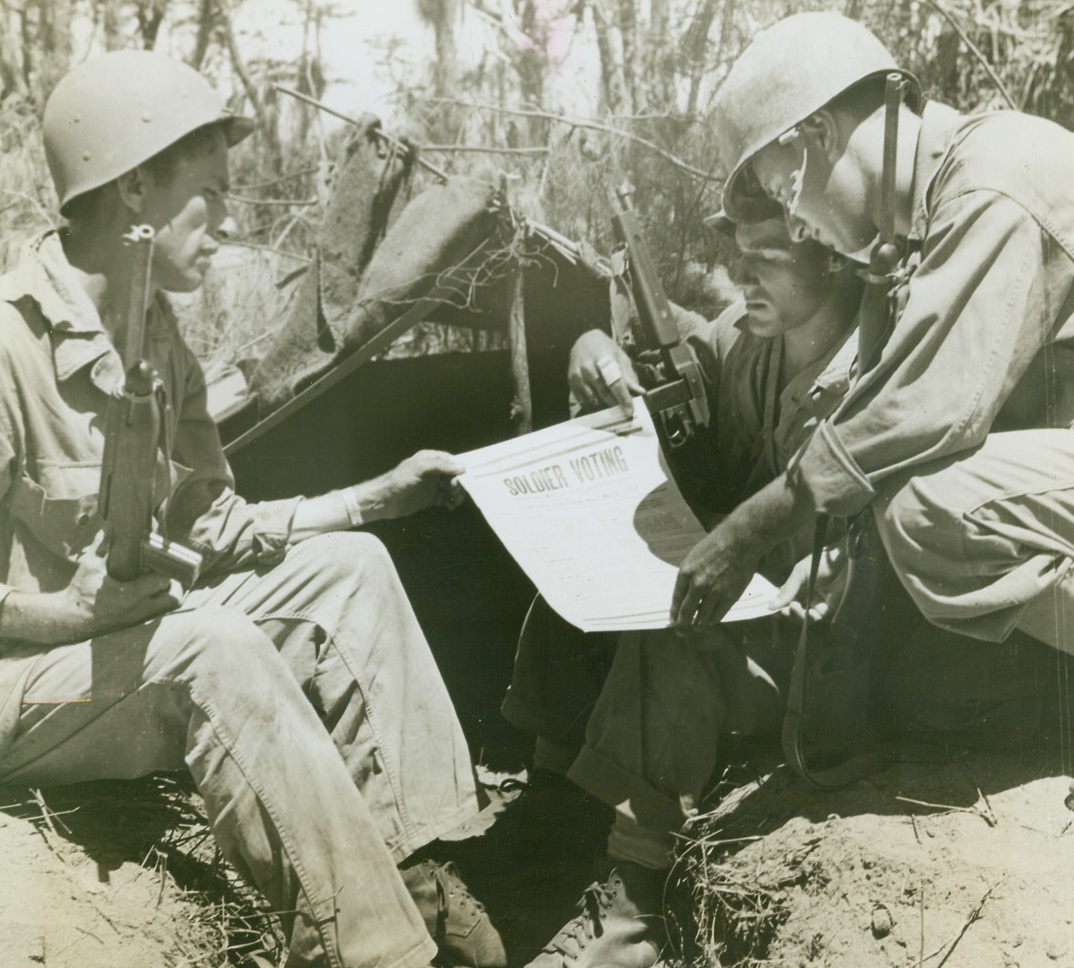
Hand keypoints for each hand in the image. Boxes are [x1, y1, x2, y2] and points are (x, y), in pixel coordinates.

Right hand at [5, 533, 182, 644]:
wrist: (70, 620)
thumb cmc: (80, 591)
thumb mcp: (90, 566)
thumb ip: (102, 545)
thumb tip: (108, 524)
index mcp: (131, 595)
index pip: (162, 581)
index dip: (167, 568)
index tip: (164, 558)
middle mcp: (140, 608)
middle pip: (174, 598)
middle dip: (178, 583)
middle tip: (172, 570)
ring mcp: (140, 617)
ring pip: (169, 607)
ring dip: (173, 592)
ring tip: (167, 578)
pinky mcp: (137, 622)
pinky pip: (160, 611)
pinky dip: (163, 600)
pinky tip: (156, 588)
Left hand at [361, 450, 465, 520]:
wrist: (385, 500)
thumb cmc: (401, 480)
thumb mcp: (421, 468)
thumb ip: (441, 466)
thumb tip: (463, 467)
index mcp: (430, 459)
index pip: (451, 461)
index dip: (459, 469)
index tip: (464, 479)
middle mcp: (432, 471)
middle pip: (453, 476)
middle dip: (458, 484)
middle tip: (455, 492)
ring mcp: (432, 485)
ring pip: (451, 488)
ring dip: (456, 494)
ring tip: (455, 501)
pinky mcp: (430, 498)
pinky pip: (445, 499)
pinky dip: (450, 502)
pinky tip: (450, 507)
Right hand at [567, 330, 642, 410]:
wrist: (583, 341)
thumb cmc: (605, 349)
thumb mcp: (619, 357)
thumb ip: (628, 376)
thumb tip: (640, 392)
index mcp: (603, 358)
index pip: (615, 382)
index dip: (623, 398)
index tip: (630, 410)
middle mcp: (588, 367)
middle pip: (604, 393)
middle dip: (616, 405)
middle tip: (624, 411)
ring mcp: (578, 376)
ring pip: (593, 400)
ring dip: (605, 407)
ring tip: (614, 408)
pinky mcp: (571, 383)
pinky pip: (584, 401)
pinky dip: (594, 407)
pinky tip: (601, 406)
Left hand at [671, 525, 759, 631]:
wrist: (740, 541)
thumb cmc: (716, 545)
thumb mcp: (694, 557)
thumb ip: (688, 576)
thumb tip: (684, 594)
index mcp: (686, 572)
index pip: (676, 599)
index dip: (674, 613)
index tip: (672, 621)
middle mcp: (698, 584)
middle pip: (687, 612)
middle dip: (682, 625)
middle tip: (681, 632)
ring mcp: (715, 591)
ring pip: (703, 616)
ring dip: (699, 625)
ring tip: (697, 628)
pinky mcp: (730, 596)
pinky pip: (719, 614)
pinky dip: (714, 620)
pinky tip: (711, 622)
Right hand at [770, 543, 847, 623]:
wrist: (842, 561)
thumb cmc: (820, 562)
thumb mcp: (800, 573)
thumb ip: (787, 590)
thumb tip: (771, 606)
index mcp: (795, 587)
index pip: (782, 601)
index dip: (776, 607)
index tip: (770, 610)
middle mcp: (804, 597)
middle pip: (791, 612)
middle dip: (786, 613)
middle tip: (784, 610)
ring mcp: (815, 603)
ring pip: (802, 618)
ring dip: (796, 616)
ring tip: (795, 607)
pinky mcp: (827, 608)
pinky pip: (815, 618)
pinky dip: (809, 618)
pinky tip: (808, 612)